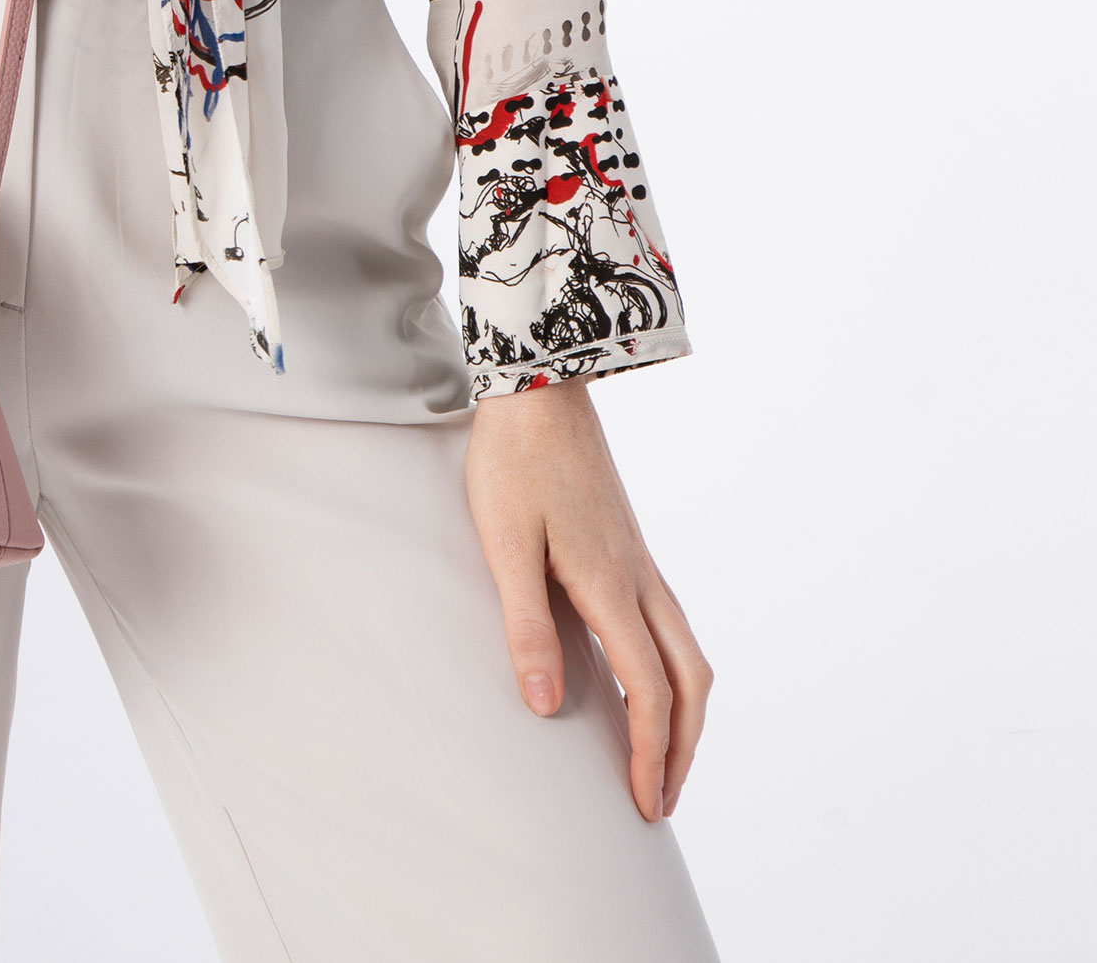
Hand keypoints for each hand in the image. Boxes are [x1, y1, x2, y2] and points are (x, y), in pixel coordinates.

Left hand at [465, 380, 710, 820]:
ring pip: (688, 652)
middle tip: (662, 799)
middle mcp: (639, 578)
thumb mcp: (504, 544)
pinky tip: (644, 679)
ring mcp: (640, 560)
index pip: (649, 691)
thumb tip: (547, 707)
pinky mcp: (629, 545)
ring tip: (663, 755)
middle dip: (684, 747)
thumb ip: (525, 625)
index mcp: (610, 585)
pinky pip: (671, 624)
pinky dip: (674, 671)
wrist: (540, 388)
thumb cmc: (514, 462)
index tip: (645, 805)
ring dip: (685, 712)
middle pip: (689, 681)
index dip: (651, 754)